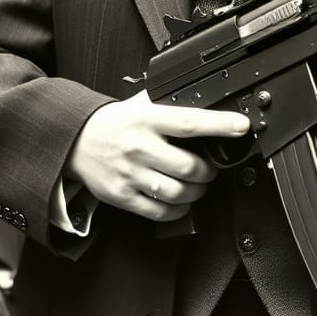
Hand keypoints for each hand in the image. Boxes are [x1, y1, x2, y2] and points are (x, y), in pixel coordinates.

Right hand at [65, 90, 250, 222]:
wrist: (76, 139)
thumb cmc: (115, 122)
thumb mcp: (141, 104)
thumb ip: (170, 105)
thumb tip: (208, 104)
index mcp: (147, 119)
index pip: (189, 122)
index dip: (219, 125)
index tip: (240, 126)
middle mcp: (139, 146)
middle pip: (188, 167)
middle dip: (208, 171)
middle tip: (209, 169)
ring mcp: (130, 173)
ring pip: (177, 192)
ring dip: (196, 192)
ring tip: (196, 185)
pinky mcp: (122, 195)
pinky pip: (159, 211)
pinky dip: (178, 209)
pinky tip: (180, 200)